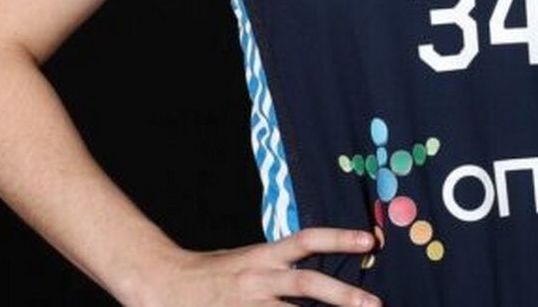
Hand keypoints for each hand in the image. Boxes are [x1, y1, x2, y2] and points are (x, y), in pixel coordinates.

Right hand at [133, 227, 383, 306]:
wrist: (163, 284)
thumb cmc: (211, 274)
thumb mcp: (247, 260)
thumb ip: (280, 266)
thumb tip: (318, 269)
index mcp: (262, 256)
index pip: (305, 241)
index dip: (337, 238)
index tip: (368, 239)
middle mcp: (258, 279)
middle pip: (306, 284)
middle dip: (343, 296)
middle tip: (375, 304)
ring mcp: (248, 306)